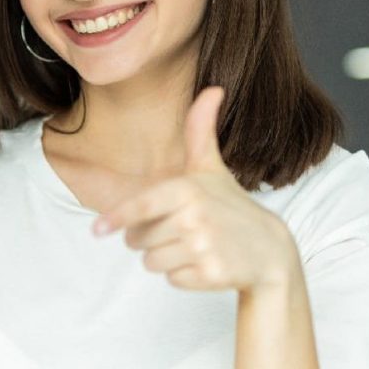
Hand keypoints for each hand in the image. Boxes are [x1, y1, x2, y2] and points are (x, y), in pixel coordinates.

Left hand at [93, 87, 298, 291]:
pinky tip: (204, 263)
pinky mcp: (210, 275)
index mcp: (188, 189)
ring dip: (165, 259)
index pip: (141, 206)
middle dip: (150, 239)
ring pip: (151, 262)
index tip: (98, 230)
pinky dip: (183, 276)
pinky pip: (172, 280)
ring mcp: (203, 248)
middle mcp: (194, 217)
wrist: (270, 251)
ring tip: (192, 246)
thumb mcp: (211, 168)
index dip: (116, 218)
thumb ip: (201, 130)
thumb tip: (213, 88)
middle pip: (139, 239)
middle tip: (179, 231)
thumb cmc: (230, 206)